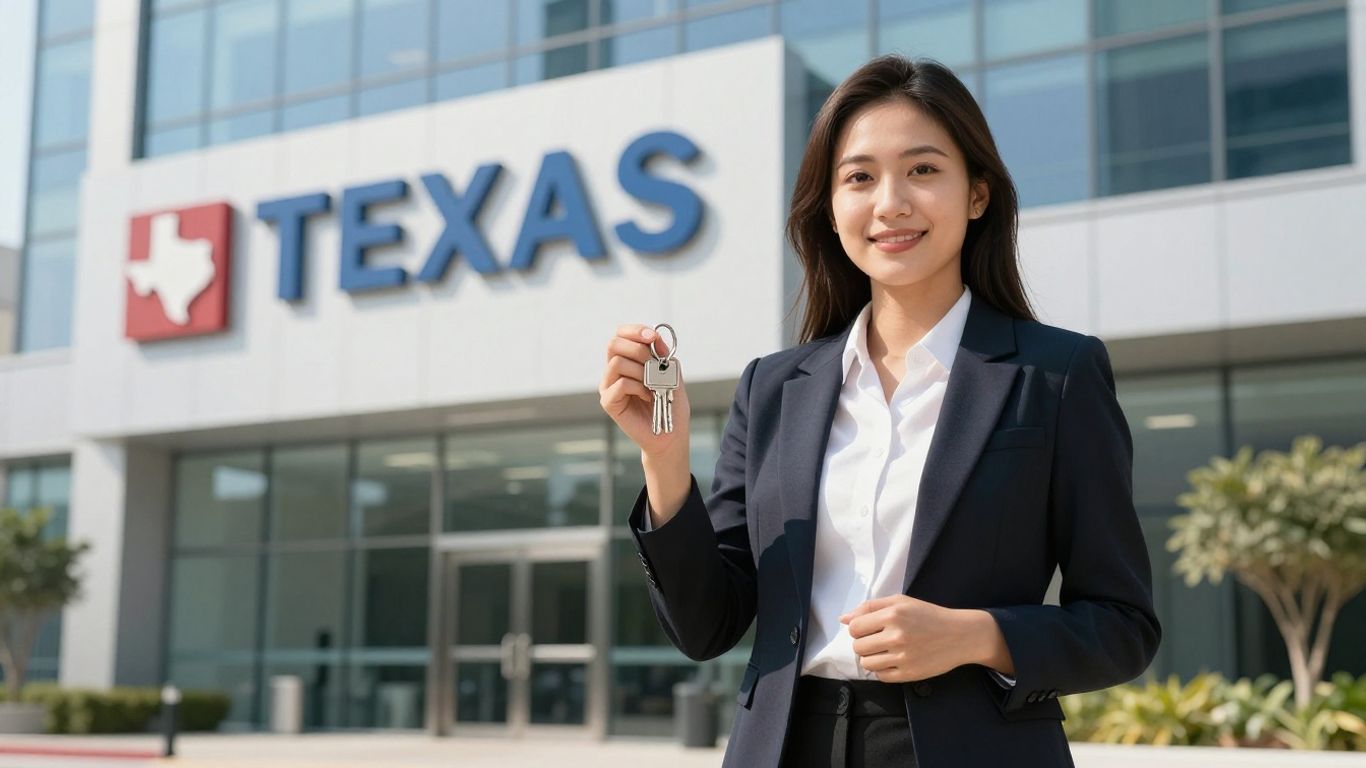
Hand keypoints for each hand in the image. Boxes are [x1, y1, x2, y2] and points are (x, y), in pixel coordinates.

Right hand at [599, 323, 691, 457]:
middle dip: (638, 349)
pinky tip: (648, 397)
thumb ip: (663, 355)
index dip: (635, 330)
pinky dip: (639, 387)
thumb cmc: (670, 404)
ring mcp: (608, 386)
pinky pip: (621, 383)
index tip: (652, 336)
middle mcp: (613, 371)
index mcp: (627, 360)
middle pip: (613, 344)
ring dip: (641, 371)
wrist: (670, 434)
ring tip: (653, 386)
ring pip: (617, 363)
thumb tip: (655, 338)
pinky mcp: (608, 402)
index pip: (621, 335)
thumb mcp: (672, 374)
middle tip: (654, 365)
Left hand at [840, 595, 979, 682]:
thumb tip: (843, 619)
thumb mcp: (901, 602)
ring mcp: (903, 657)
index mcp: (893, 615)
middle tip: (879, 640)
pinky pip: (881, 676)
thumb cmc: (928, 615)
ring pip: (867, 663)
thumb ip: (870, 607)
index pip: (854, 627)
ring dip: (872, 657)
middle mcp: (897, 636)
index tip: (869, 628)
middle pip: (858, 647)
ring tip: (886, 650)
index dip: (858, 628)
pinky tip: (894, 660)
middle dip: (864, 643)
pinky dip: (883, 670)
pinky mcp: (909, 674)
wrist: (960, 635)